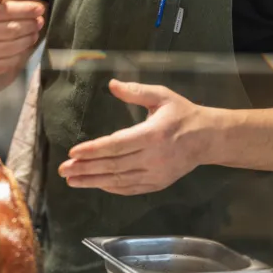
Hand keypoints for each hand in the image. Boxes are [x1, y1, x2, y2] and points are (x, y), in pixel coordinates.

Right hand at [0, 0, 44, 80]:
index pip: (4, 12)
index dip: (25, 10)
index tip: (40, 8)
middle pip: (11, 30)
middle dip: (30, 24)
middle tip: (40, 21)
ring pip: (12, 47)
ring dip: (28, 40)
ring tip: (35, 33)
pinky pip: (7, 63)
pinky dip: (20, 55)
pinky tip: (25, 48)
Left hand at [58, 79, 208, 195]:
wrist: (209, 139)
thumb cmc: (182, 114)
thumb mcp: (162, 96)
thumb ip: (136, 91)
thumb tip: (112, 84)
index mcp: (153, 135)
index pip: (117, 145)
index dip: (94, 150)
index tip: (73, 152)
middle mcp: (153, 158)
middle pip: (114, 165)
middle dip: (86, 168)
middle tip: (63, 170)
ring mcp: (156, 174)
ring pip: (119, 180)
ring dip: (93, 181)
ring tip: (72, 180)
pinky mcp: (158, 183)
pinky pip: (131, 188)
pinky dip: (112, 188)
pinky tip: (96, 184)